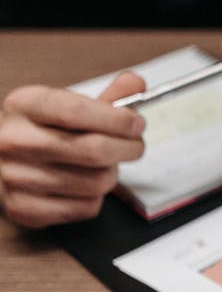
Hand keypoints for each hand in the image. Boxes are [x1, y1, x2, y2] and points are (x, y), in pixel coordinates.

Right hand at [0, 73, 145, 227]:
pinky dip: (97, 198)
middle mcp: (14, 140)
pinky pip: (85, 207)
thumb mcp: (67, 106)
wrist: (4, 161)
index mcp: (24, 105)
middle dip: (128, 148)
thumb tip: (136, 84)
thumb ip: (107, 97)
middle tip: (135, 146)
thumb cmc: (43, 132)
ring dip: (112, 174)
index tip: (137, 124)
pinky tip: (86, 186)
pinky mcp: (24, 207)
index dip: (117, 119)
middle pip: (93, 150)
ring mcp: (15, 176)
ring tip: (105, 165)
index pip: (76, 111)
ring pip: (95, 182)